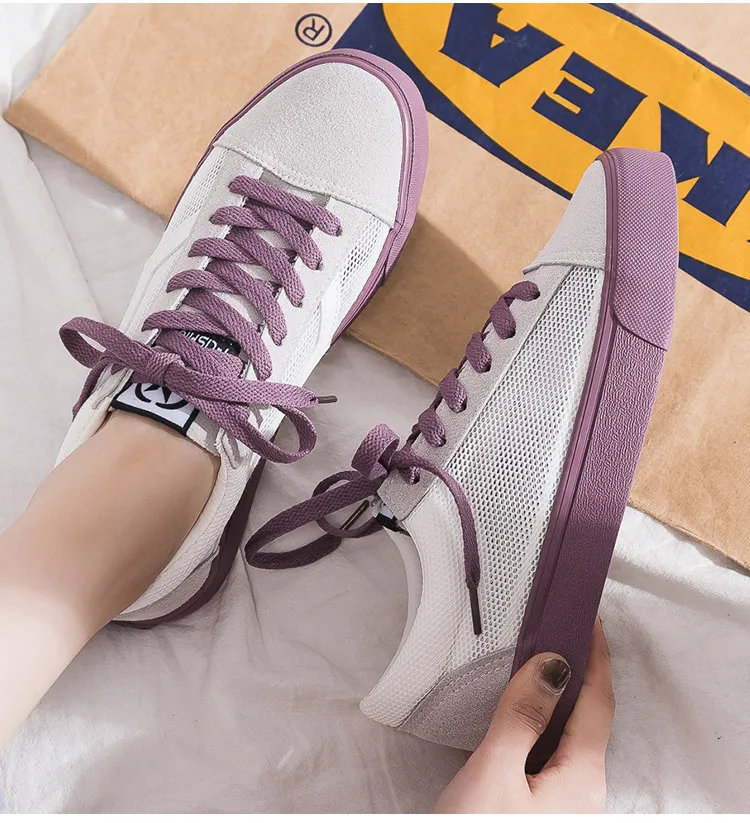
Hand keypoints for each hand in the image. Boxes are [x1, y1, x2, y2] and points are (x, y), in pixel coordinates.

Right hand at [434, 619, 614, 812]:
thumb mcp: (494, 772)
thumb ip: (522, 717)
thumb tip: (551, 666)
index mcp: (582, 778)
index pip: (598, 701)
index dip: (595, 656)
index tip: (587, 618)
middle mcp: (582, 793)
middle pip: (585, 717)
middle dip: (575, 673)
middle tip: (556, 633)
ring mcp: (562, 805)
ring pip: (563, 738)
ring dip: (551, 700)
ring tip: (531, 666)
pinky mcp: (538, 812)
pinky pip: (546, 757)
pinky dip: (534, 727)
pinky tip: (511, 718)